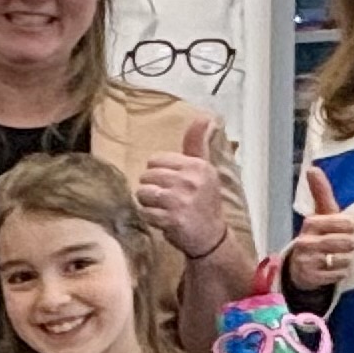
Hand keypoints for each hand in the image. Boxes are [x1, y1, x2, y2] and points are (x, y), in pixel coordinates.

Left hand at [134, 114, 228, 261]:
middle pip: (146, 176)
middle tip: (165, 198)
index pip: (156, 160)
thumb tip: (203, 116)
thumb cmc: (204, 201)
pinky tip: (162, 219)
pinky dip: (149, 217)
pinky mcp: (173, 218)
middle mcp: (191, 180)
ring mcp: (182, 200)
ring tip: (162, 208)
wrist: (211, 236)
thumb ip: (197, 143)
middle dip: (151, 187)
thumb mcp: (204, 169)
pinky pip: (145, 212)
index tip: (170, 183)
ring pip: (143, 193)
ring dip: (148, 203)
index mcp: (198, 166)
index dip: (157, 173)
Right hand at [284, 164, 353, 292]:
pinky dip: (340, 272)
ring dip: (347, 259)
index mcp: (310, 224)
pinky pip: (335, 275)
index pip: (333, 221)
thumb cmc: (319, 234)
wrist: (301, 265)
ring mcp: (306, 261)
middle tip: (350, 244)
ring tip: (345, 256)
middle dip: (349, 244)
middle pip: (339, 242)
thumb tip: (312, 168)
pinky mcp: (309, 277)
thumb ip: (320, 192)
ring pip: (339, 259)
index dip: (346, 224)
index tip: (353, 226)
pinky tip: (338, 268)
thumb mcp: (321, 214)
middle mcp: (305, 242)